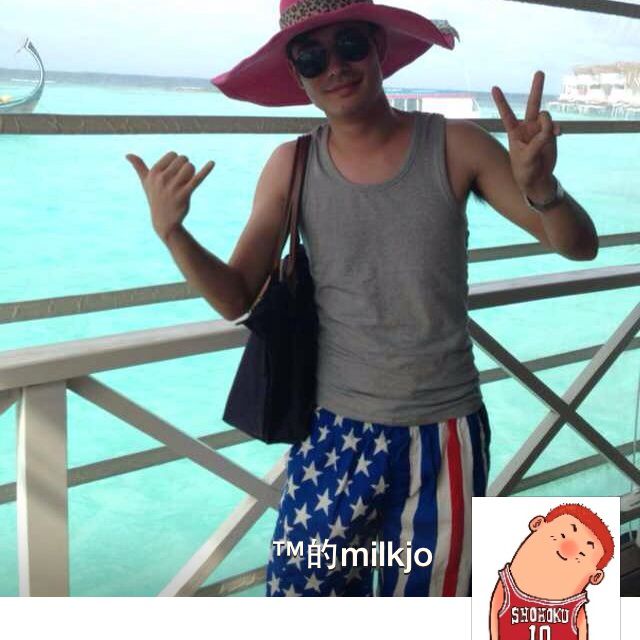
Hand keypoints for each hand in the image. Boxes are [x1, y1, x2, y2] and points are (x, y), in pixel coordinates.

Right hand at [126, 151, 214, 242]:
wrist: (164, 222)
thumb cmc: (155, 199)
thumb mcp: (146, 183)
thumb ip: (138, 167)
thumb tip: (127, 155)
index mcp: (154, 173)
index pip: (173, 155)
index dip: (177, 162)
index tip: (174, 173)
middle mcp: (162, 179)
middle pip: (183, 159)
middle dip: (186, 167)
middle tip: (182, 180)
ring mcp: (173, 187)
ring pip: (190, 167)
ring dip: (192, 172)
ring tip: (187, 181)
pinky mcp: (185, 195)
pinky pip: (197, 179)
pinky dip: (206, 170)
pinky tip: (212, 163)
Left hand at [491, 71, 561, 201]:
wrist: (537, 179)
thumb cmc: (525, 170)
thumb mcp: (527, 158)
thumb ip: (538, 140)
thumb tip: (549, 121)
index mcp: (515, 132)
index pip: (507, 114)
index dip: (501, 101)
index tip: (494, 88)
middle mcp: (527, 127)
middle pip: (532, 104)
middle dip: (537, 88)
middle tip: (540, 72)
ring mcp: (540, 129)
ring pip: (546, 116)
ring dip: (548, 123)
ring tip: (548, 135)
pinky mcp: (551, 134)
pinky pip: (556, 126)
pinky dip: (557, 130)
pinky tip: (558, 136)